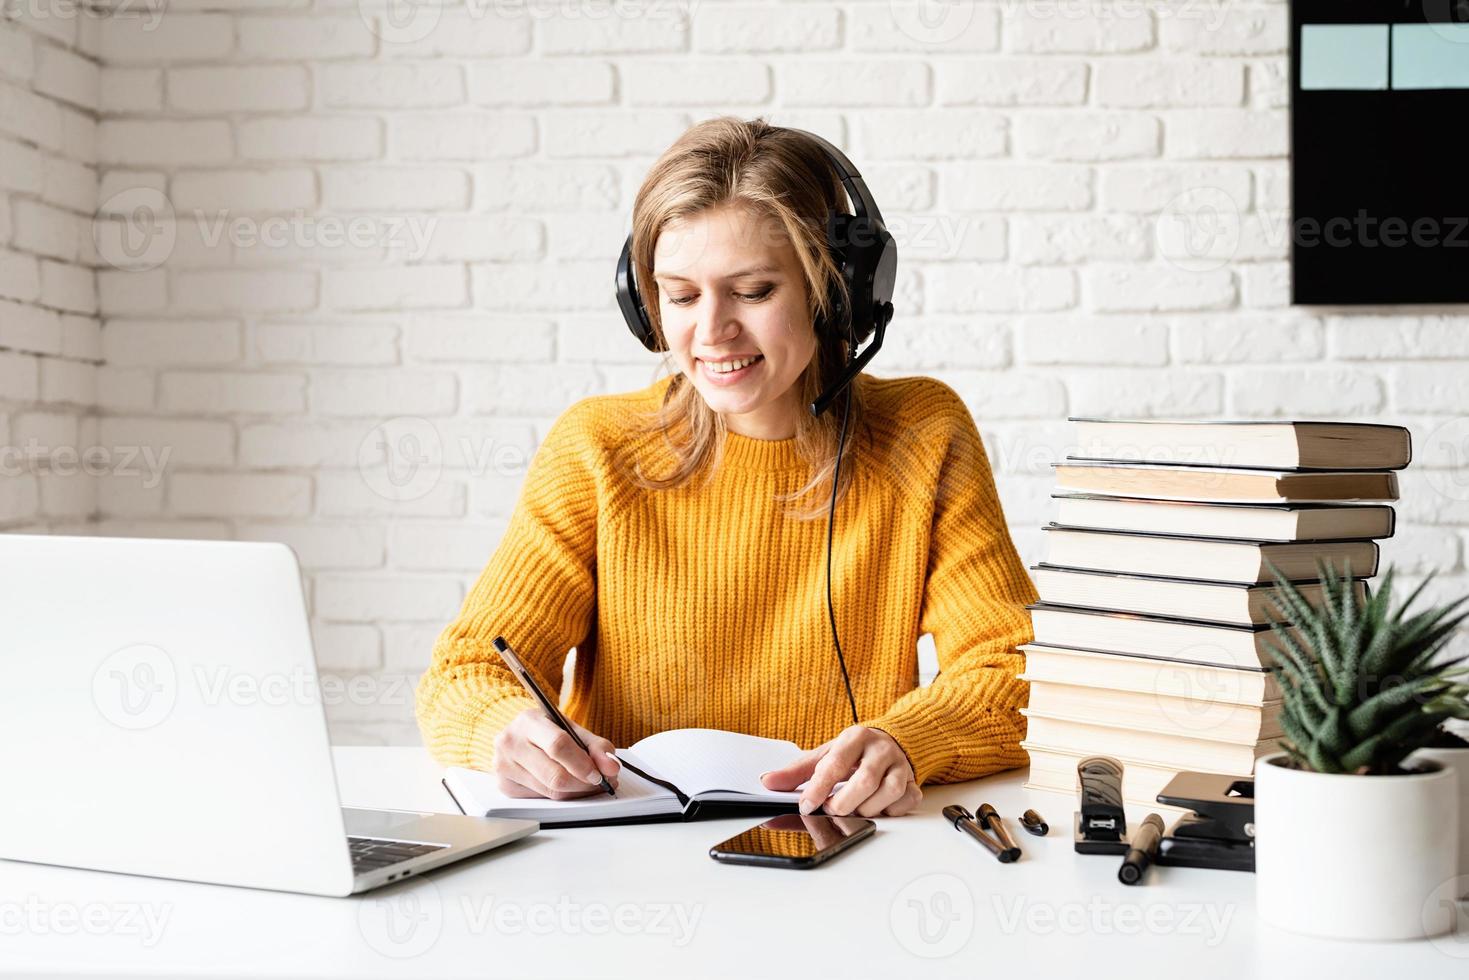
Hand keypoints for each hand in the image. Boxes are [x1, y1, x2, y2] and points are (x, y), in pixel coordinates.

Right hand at [492, 708, 621, 799]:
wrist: (519, 734)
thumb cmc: (546, 730)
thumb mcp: (571, 728)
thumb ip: (596, 746)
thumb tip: (611, 766)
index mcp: (528, 721)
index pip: (558, 745)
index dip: (582, 764)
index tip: (600, 774)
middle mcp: (510, 743)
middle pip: (554, 775)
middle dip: (583, 784)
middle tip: (600, 782)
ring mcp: (504, 766)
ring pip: (550, 792)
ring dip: (576, 792)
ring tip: (589, 783)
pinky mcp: (505, 786)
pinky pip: (542, 799)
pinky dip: (561, 796)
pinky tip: (568, 786)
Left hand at [759, 725, 921, 816]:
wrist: (889, 740)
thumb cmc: (854, 751)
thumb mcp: (825, 754)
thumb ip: (797, 770)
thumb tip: (769, 782)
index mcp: (855, 737)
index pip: (836, 764)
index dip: (819, 788)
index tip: (807, 804)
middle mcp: (881, 749)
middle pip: (865, 781)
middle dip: (844, 802)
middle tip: (832, 808)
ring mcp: (901, 765)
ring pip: (889, 792)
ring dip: (868, 808)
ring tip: (855, 807)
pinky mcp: (914, 781)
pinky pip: (907, 801)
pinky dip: (892, 810)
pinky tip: (879, 807)